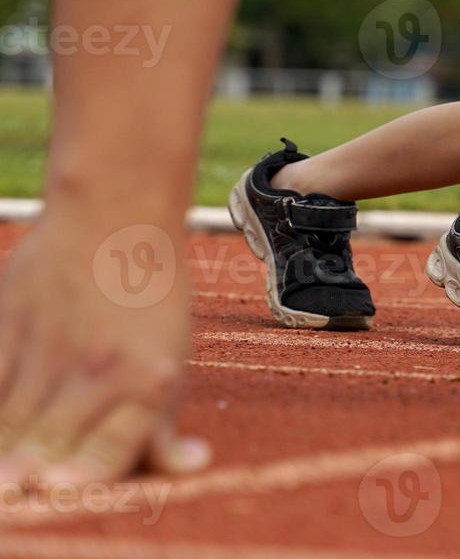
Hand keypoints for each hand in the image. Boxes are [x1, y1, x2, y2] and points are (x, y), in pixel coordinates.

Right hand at [0, 218, 209, 486]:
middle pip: (49, 445)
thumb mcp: (174, 356)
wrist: (116, 214)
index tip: (61, 495)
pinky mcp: (6, 326)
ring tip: (6, 484)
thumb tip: (190, 466)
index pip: (107, 453)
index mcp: (147, 379)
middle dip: (30, 479)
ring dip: (4, 455)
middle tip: (21, 496)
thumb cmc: (151, 293)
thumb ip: (164, 420)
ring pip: (10, 422)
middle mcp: (97, 369)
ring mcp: (48, 349)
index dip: (79, 483)